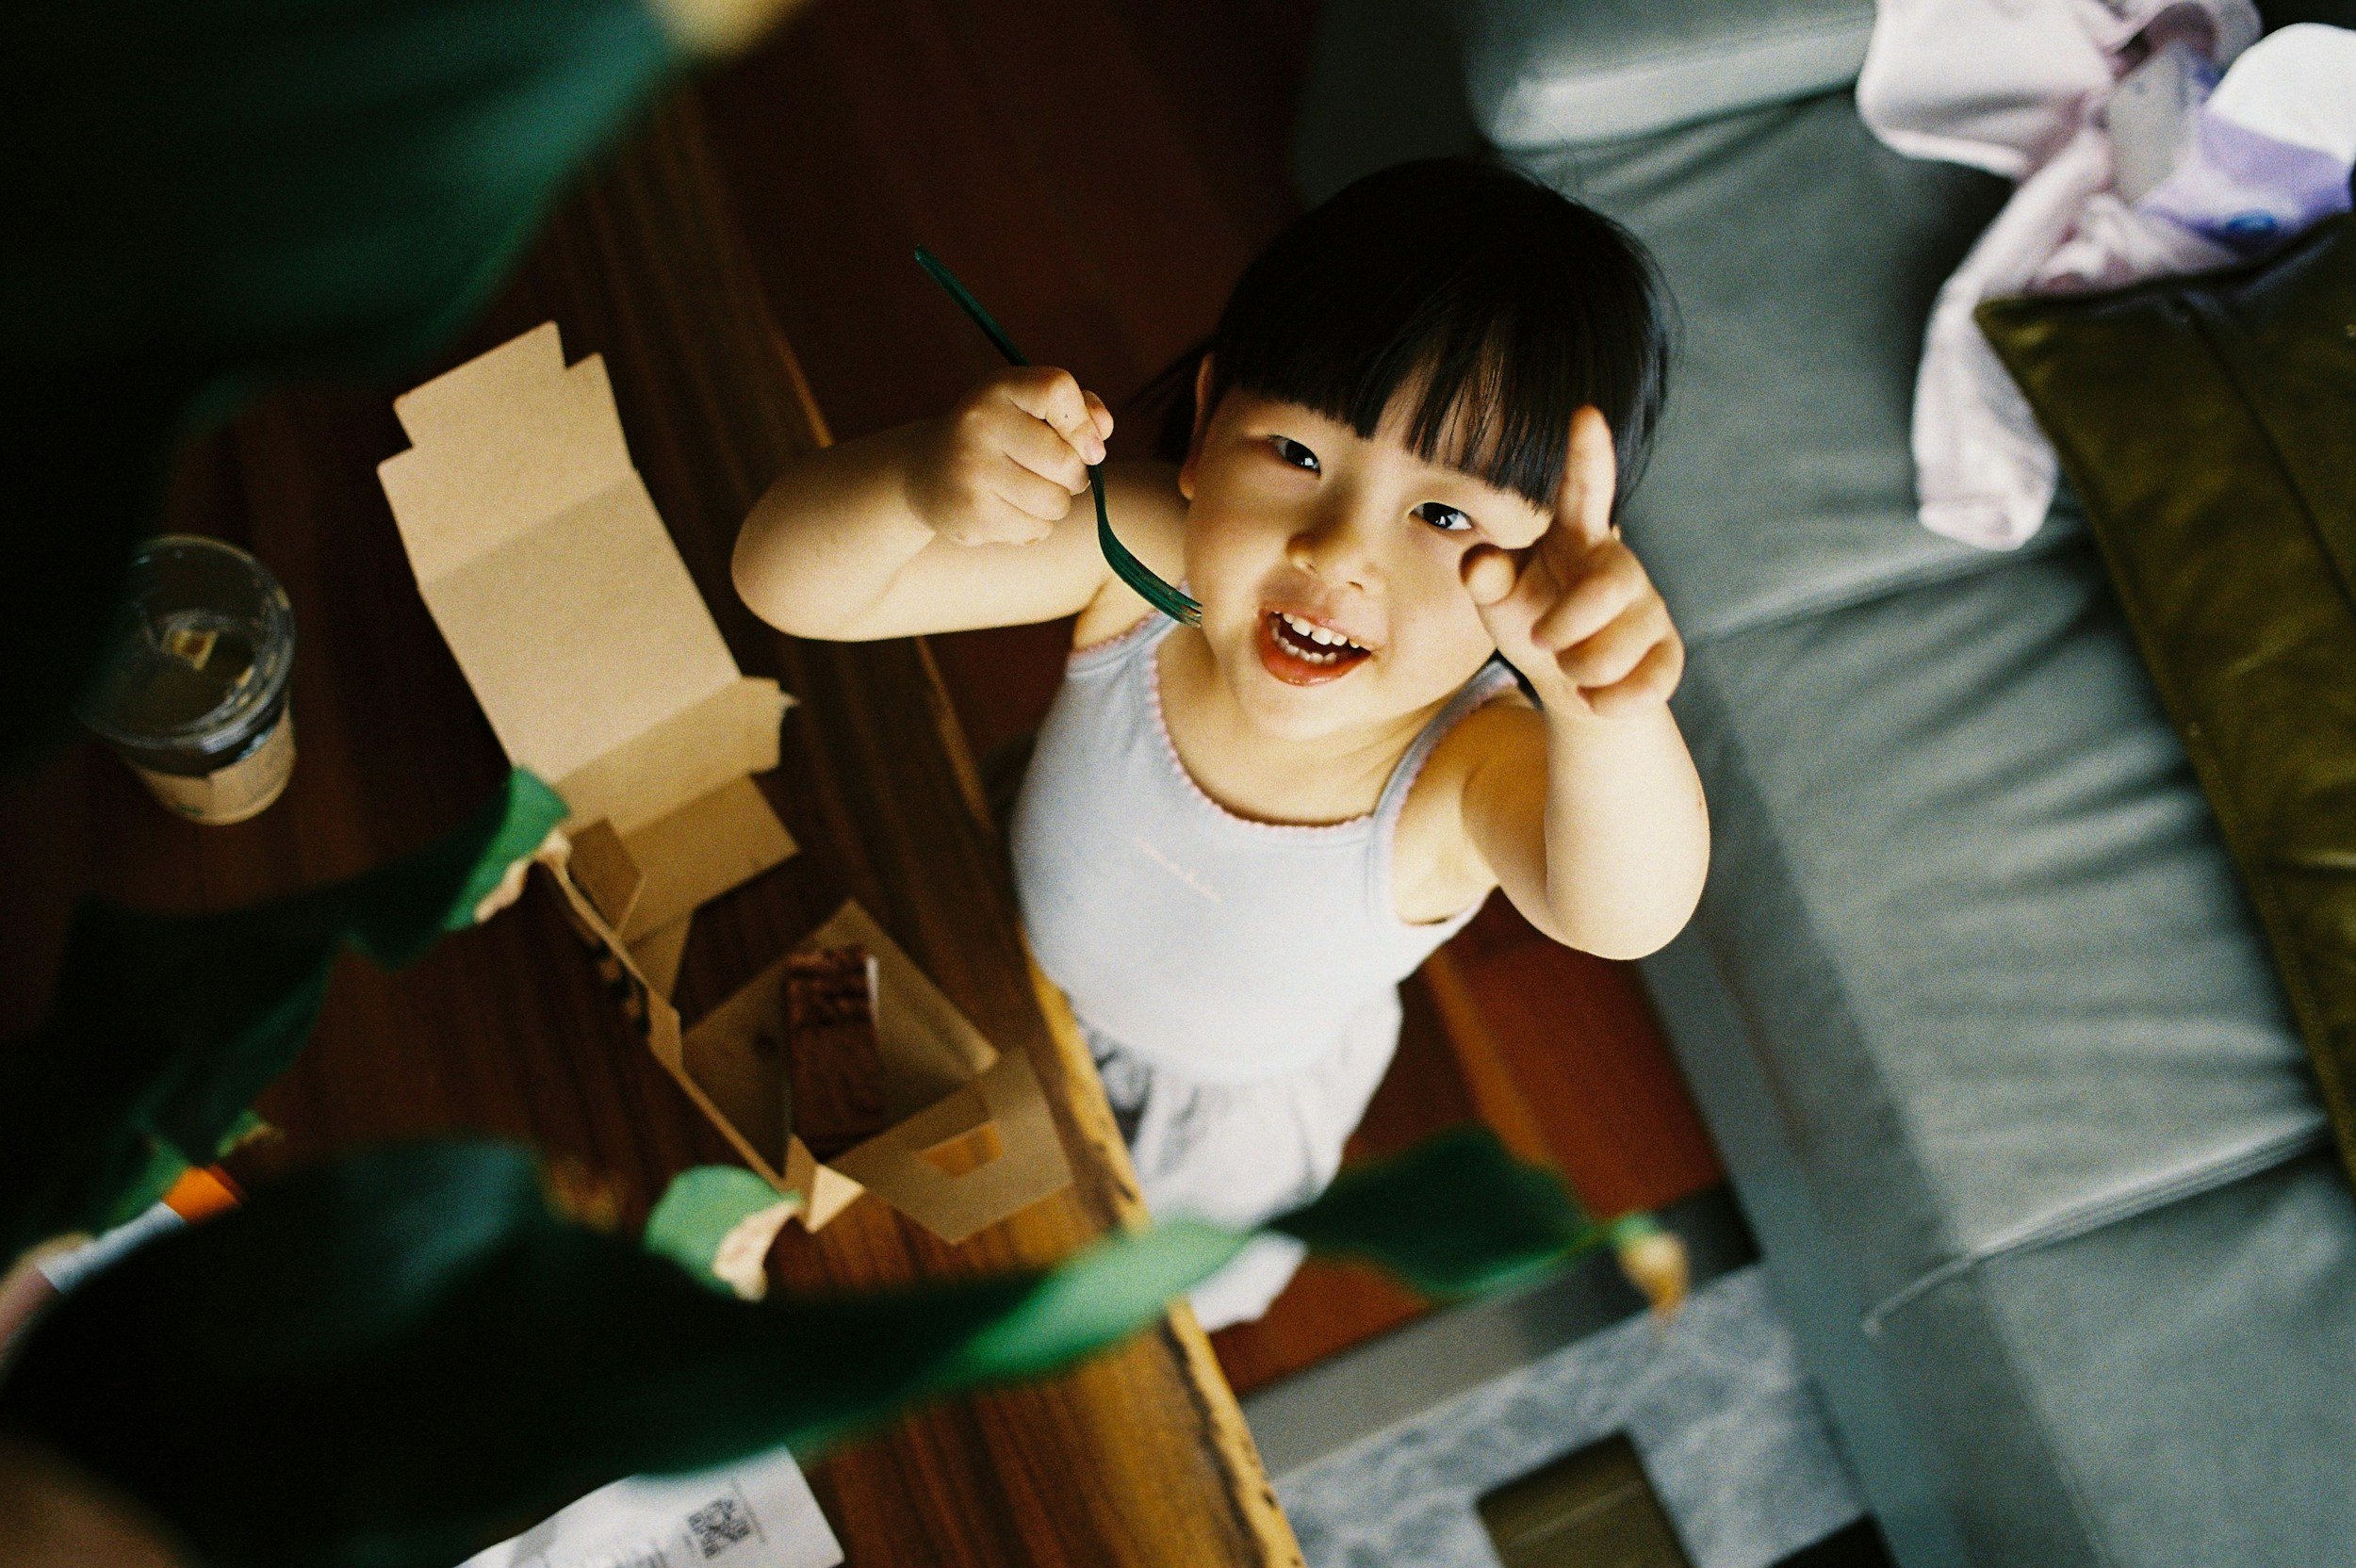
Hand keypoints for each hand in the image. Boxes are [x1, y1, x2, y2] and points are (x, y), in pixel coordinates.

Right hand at [910, 366, 1113, 545]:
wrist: (926, 472)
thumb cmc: (998, 435)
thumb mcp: (1029, 408)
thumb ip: (1076, 409)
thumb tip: (1103, 430)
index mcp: (998, 388)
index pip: (1056, 390)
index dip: (1083, 421)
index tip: (1088, 444)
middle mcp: (980, 424)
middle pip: (1066, 461)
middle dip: (1075, 475)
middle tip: (1054, 473)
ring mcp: (972, 471)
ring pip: (1056, 502)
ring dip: (1055, 503)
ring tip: (1030, 491)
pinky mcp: (972, 516)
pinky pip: (1037, 529)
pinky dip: (1035, 525)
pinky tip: (1008, 509)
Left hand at [1461, 406, 1683, 719]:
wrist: (1573, 681)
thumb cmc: (1533, 616)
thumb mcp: (1498, 595)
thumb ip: (1484, 574)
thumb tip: (1478, 563)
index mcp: (1576, 536)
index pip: (1583, 489)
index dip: (1586, 454)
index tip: (1584, 412)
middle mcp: (1619, 564)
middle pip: (1604, 591)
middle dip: (1563, 628)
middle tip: (1542, 640)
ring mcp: (1649, 608)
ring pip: (1617, 648)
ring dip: (1579, 670)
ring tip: (1568, 667)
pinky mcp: (1668, 653)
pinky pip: (1648, 683)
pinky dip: (1609, 701)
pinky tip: (1593, 699)